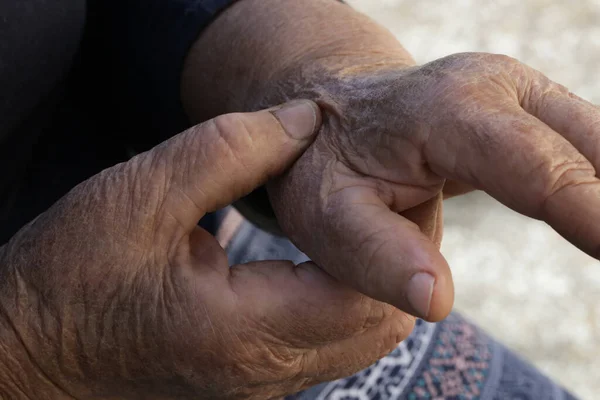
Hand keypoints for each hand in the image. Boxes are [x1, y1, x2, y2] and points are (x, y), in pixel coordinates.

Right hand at [0, 101, 412, 398]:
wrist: (25, 351)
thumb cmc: (69, 275)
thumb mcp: (142, 195)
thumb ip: (232, 150)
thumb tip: (305, 121)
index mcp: (244, 333)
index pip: (369, 297)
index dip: (399, 237)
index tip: (392, 187)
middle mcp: (265, 377)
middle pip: (379, 327)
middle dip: (396, 261)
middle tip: (381, 200)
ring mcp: (259, 389)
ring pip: (359, 342)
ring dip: (369, 282)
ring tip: (350, 223)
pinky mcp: (249, 384)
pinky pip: (325, 348)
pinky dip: (340, 302)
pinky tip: (317, 259)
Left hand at [265, 52, 599, 320]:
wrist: (335, 113)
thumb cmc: (328, 166)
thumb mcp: (328, 214)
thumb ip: (375, 255)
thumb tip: (436, 300)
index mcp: (444, 114)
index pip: (533, 166)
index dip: (590, 211)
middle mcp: (492, 86)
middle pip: (586, 149)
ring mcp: (516, 89)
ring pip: (598, 142)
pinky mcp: (529, 104)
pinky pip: (586, 143)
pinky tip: (595, 216)